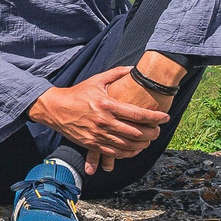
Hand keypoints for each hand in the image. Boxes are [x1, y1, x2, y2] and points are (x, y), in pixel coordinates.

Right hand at [32, 67, 170, 172]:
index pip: (137, 114)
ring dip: (142, 144)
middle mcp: (104, 121)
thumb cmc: (78, 93)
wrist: (55, 108)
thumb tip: (134, 68)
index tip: (165, 117)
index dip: (155, 117)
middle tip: (158, 130)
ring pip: (127, 145)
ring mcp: (98, 134)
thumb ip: (116, 73)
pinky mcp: (92, 144)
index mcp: (107, 104)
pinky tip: (134, 149)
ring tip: (149, 140)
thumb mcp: (96, 80)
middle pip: (136, 132)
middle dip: (152, 133)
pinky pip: (115, 152)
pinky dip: (128, 153)